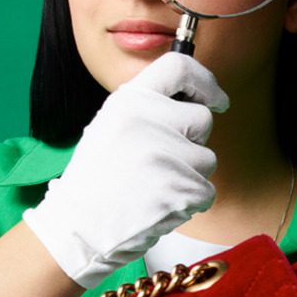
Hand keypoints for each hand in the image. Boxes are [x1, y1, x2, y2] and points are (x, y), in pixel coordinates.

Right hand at [23, 53, 228, 286]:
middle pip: (203, 119)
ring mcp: (165, 154)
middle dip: (192, 142)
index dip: (205, 82)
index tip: (217, 99)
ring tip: (153, 186)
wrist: (79, 229)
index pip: (179, 68)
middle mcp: (147, 120)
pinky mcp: (180, 188)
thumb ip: (150, 108)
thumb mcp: (112, 126)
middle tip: (159, 162)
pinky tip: (158, 205)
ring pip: (207, 158)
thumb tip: (199, 98)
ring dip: (189, 176)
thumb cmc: (98, 180)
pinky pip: (206, 191)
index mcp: (128, 100)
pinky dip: (189, 202)